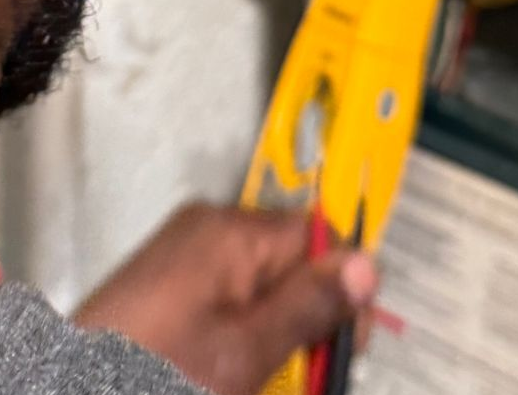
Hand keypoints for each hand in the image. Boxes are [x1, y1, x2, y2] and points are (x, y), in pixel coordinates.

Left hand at [75, 202, 377, 394]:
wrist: (62, 392)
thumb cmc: (150, 375)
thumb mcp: (243, 353)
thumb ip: (308, 305)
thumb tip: (365, 263)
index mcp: (231, 230)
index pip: (319, 232)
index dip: (344, 284)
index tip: (349, 336)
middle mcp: (206, 229)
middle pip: (288, 261)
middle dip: (303, 315)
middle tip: (301, 372)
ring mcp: (179, 256)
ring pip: (257, 286)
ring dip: (271, 332)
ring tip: (256, 379)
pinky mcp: (162, 286)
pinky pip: (222, 299)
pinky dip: (235, 335)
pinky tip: (225, 373)